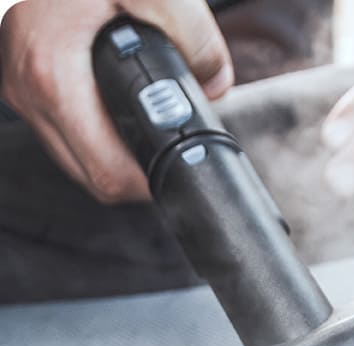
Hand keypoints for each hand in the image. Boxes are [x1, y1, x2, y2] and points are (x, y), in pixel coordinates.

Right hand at [0, 0, 232, 202]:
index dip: (149, 181)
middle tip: (169, 147)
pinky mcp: (22, 77)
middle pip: (91, 175)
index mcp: (55, 75)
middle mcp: (27, 88)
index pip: (107, 173)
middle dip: (137, 171)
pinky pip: (63, 129)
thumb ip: (195, 38)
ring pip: (75, 157)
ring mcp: (19, 85)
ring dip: (115, 153)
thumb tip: (216, 84)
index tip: (177, 166)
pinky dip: (96, 130)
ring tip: (149, 126)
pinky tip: (119, 108)